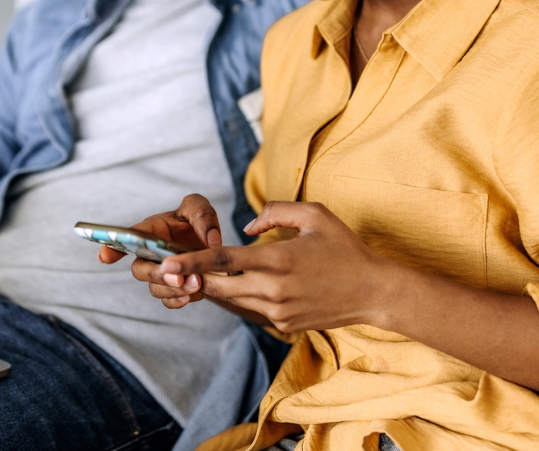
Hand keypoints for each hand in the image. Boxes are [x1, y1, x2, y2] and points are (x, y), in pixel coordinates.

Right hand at [97, 194, 223, 308]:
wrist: (213, 248)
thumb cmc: (197, 222)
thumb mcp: (199, 208)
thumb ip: (202, 215)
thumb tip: (211, 241)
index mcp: (150, 229)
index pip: (127, 237)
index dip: (112, 247)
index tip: (104, 257)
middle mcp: (150, 253)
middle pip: (140, 269)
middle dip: (156, 275)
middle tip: (179, 277)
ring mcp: (160, 273)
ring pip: (154, 288)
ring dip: (172, 289)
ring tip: (196, 283)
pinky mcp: (173, 289)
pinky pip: (168, 300)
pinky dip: (178, 300)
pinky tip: (192, 295)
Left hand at [159, 201, 392, 332]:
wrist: (373, 293)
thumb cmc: (344, 249)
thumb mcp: (314, 215)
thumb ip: (276, 212)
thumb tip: (248, 225)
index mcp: (278, 261)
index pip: (224, 261)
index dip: (192, 261)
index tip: (165, 263)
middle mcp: (273, 290)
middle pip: (219, 286)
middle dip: (192, 278)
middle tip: (166, 269)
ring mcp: (277, 312)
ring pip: (232, 300)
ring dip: (214, 287)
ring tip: (195, 274)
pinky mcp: (282, 325)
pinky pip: (250, 309)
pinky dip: (240, 296)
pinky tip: (237, 284)